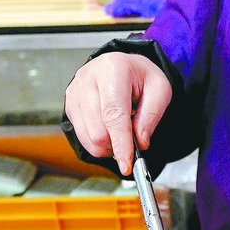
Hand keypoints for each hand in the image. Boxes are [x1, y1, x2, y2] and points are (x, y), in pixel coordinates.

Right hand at [64, 55, 172, 177]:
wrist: (123, 66)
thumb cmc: (141, 77)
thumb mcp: (160, 90)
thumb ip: (152, 116)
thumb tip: (140, 143)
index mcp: (113, 69)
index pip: (114, 114)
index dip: (121, 142)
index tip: (127, 163)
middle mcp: (88, 78)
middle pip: (98, 130)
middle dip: (118, 144)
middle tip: (133, 138)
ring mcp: (75, 93)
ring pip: (89, 138)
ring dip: (109, 145)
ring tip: (122, 131)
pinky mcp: (69, 105)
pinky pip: (82, 137)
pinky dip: (98, 142)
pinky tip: (109, 129)